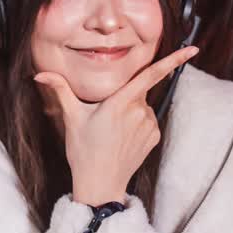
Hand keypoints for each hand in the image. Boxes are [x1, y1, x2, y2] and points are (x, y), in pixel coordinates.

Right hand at [35, 45, 197, 206]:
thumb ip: (60, 90)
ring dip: (130, 111)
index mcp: (120, 102)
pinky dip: (137, 124)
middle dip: (123, 98)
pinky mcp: (154, 137)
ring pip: (142, 106)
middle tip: (104, 119)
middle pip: (137, 91)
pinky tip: (122, 138)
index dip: (173, 60)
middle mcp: (139, 111)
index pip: (150, 74)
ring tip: (112, 132)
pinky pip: (147, 121)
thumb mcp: (71, 118)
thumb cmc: (84, 150)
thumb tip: (41, 74)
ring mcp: (149, 125)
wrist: (100, 184)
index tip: (192, 49)